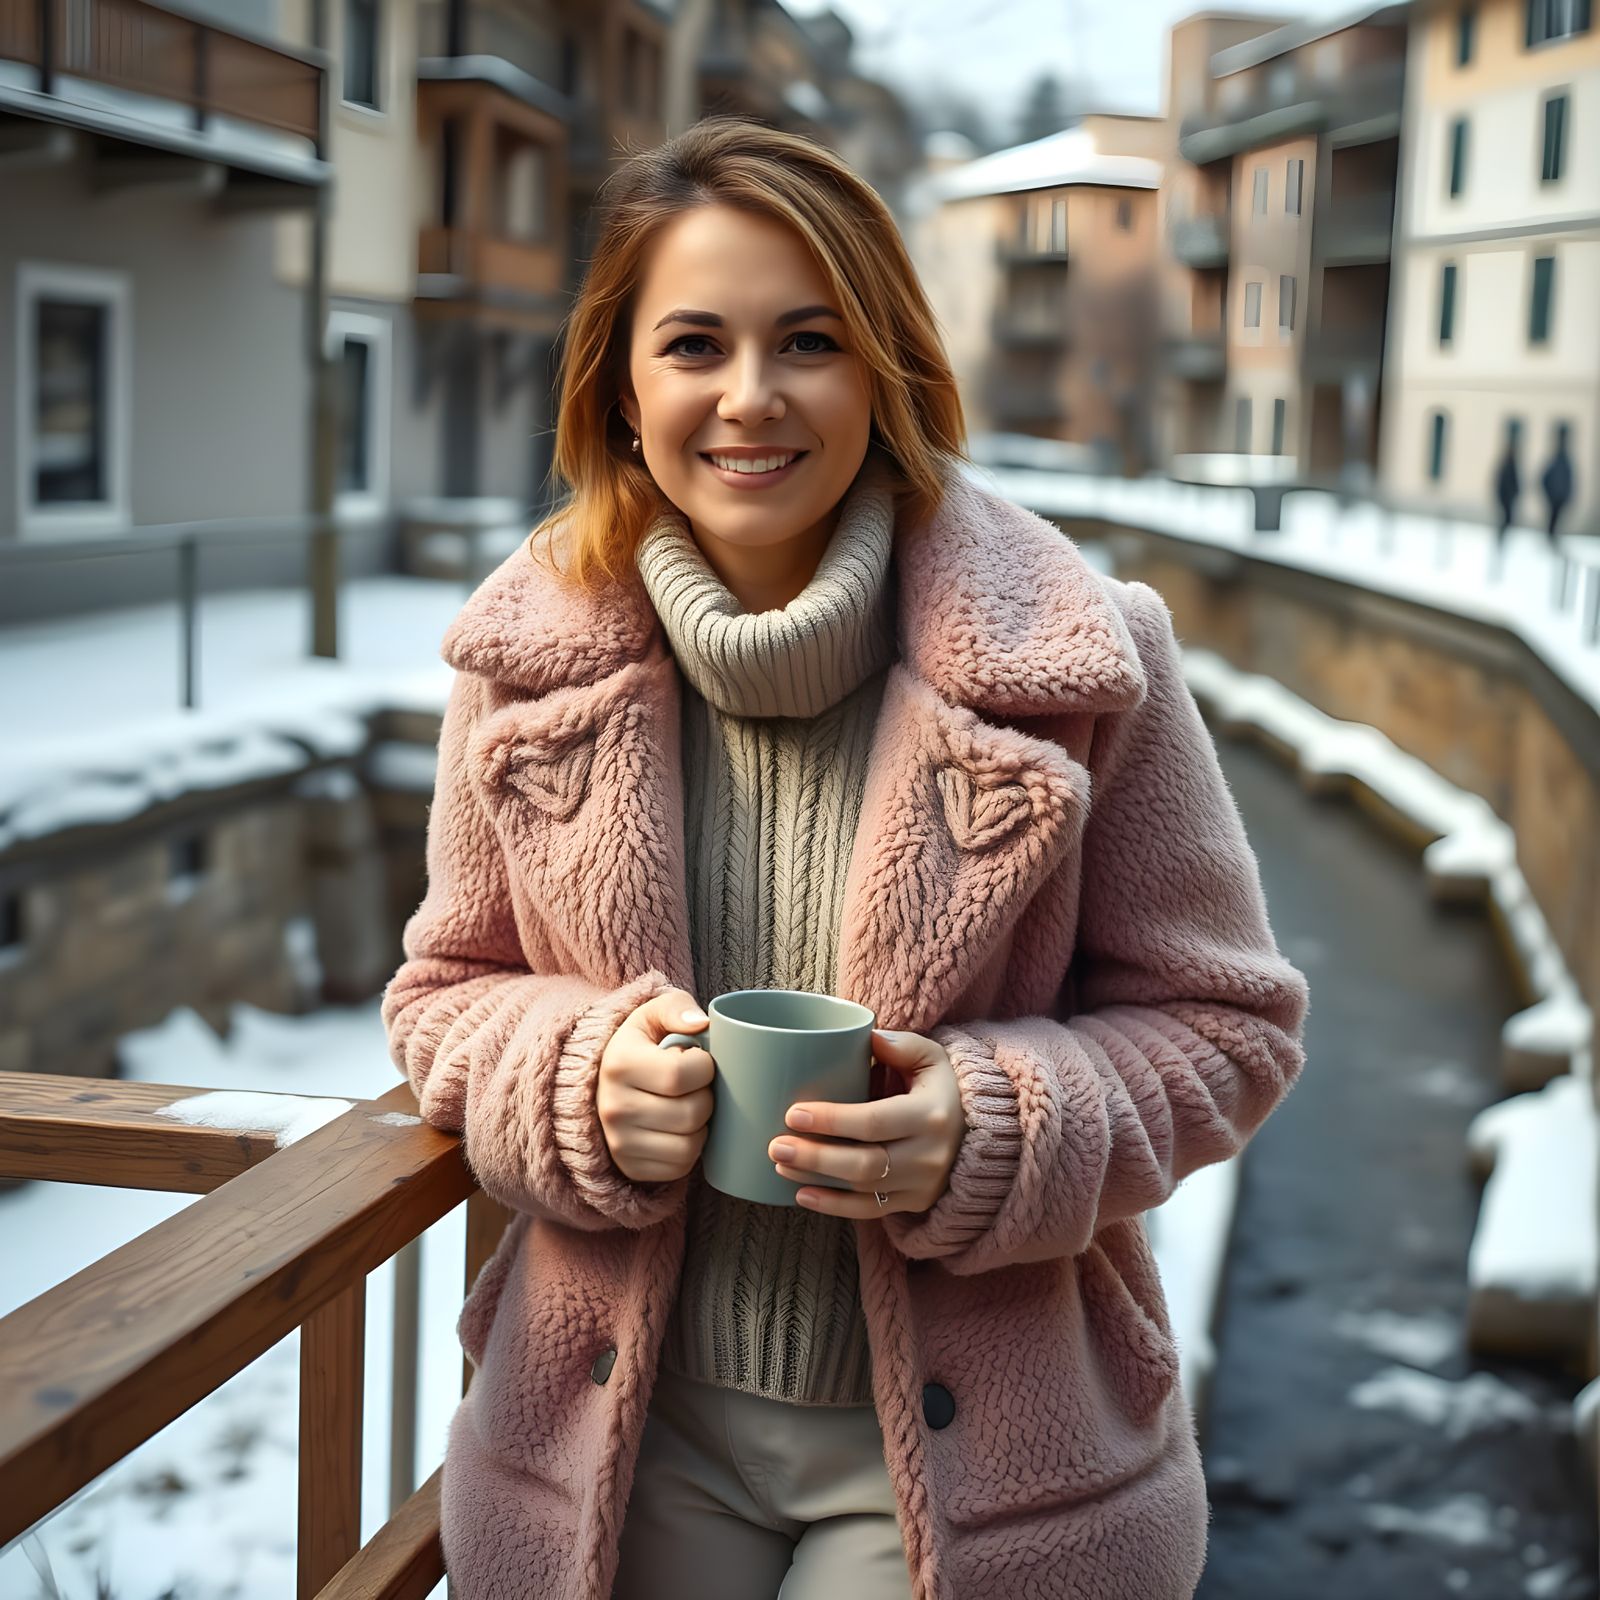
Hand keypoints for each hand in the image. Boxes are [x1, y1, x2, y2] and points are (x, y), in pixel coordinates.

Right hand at [598, 989, 714, 1183]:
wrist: (604, 1085)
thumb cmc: (641, 1047)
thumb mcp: (652, 1016)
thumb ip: (676, 1007)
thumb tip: (701, 1024)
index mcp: (619, 1063)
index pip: (682, 1074)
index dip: (703, 1067)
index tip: (695, 1060)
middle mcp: (613, 1107)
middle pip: (692, 1113)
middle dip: (706, 1097)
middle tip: (695, 1087)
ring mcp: (619, 1142)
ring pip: (690, 1145)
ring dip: (701, 1126)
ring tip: (688, 1105)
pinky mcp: (630, 1167)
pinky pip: (680, 1166)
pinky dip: (690, 1149)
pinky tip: (680, 1129)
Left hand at [768, 1027, 966, 1216]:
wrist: (980, 1134)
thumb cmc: (942, 1088)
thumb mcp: (932, 1058)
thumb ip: (901, 1045)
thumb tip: (869, 1037)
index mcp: (930, 1115)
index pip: (874, 1122)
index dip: (832, 1120)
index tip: (794, 1113)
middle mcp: (929, 1156)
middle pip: (864, 1163)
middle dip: (816, 1157)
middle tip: (776, 1145)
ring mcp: (922, 1185)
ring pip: (863, 1190)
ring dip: (818, 1179)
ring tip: (780, 1164)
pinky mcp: (914, 1202)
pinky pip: (870, 1211)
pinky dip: (834, 1207)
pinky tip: (802, 1195)